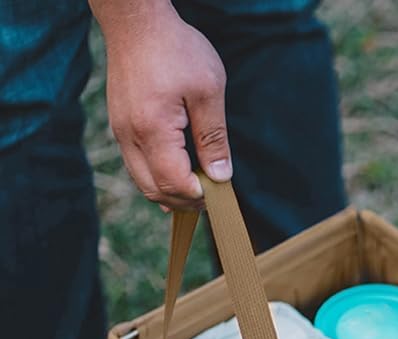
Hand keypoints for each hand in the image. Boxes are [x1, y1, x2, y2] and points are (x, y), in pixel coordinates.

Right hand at [91, 0, 231, 208]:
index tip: (219, 195)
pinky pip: (137, 166)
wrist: (136, 20)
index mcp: (152, 128)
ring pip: (143, 182)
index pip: (173, 182)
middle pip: (154, 190)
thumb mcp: (207, 91)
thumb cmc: (175, 48)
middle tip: (211, 200)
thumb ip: (213, 137)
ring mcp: (120, 132)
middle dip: (184, 202)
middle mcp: (129, 136)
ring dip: (170, 193)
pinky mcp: (120, 126)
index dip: (197, 196)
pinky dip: (158, 178)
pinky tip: (179, 177)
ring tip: (198, 192)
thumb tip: (221, 176)